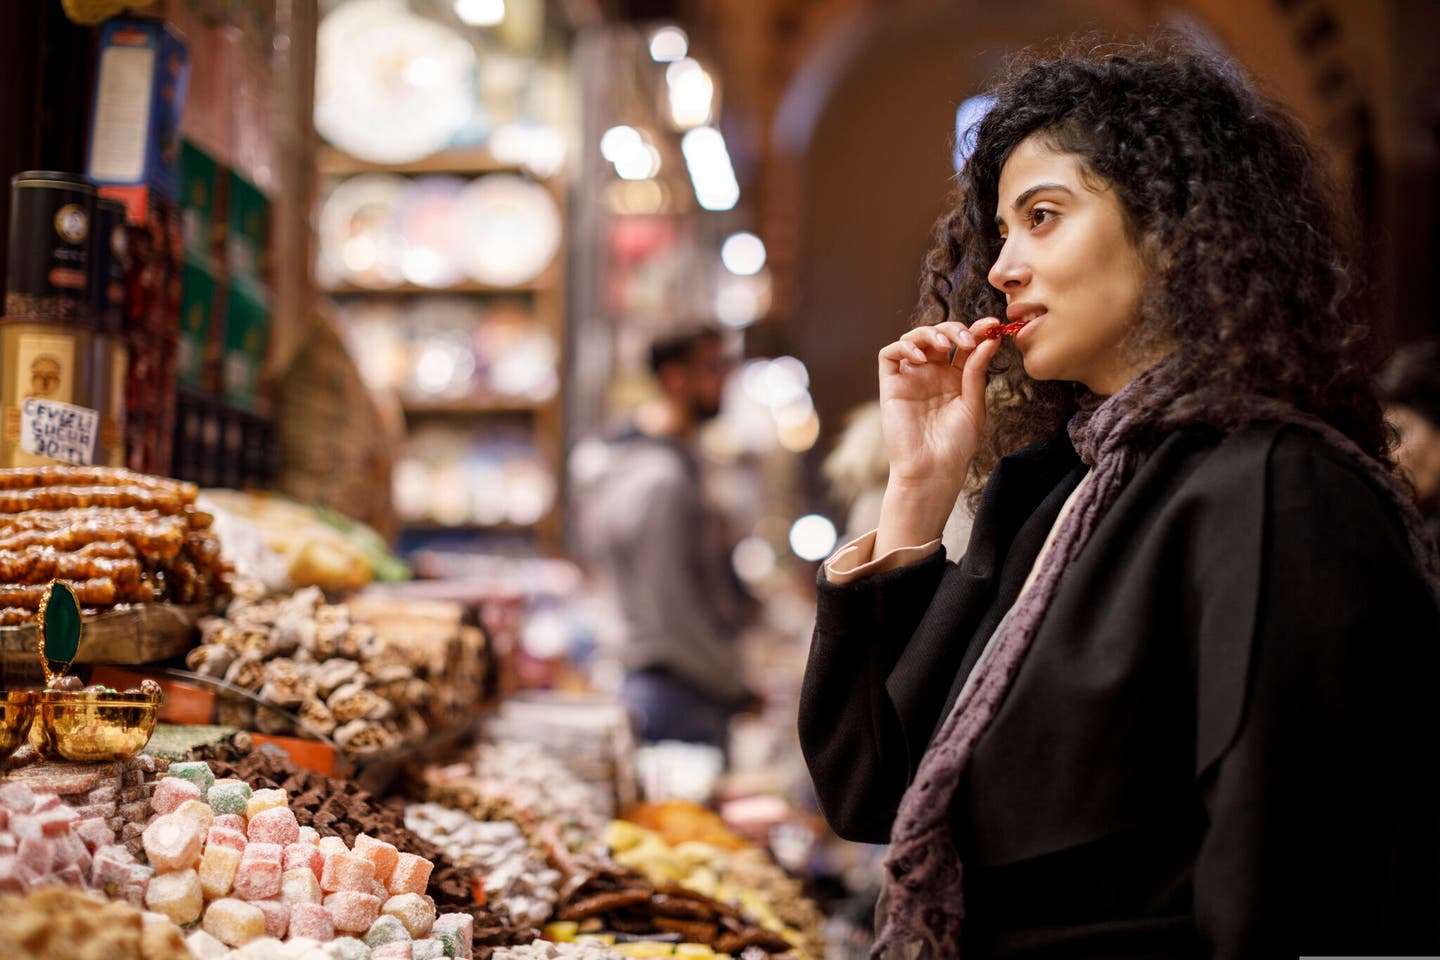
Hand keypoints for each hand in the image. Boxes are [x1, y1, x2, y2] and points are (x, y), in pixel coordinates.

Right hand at [874, 318, 1002, 552]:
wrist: (932, 471)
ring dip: (930, 333)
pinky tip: (921, 358)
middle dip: (954, 329)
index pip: (963, 345)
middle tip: (968, 339)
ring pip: (914, 338)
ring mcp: (910, 378)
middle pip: (939, 335)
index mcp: (954, 379)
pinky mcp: (891, 385)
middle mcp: (931, 374)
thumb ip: (976, 371)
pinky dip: (904, 346)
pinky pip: (889, 354)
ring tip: (946, 345)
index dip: (976, 330)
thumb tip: (990, 339)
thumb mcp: (974, 404)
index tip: (992, 325)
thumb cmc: (955, 446)